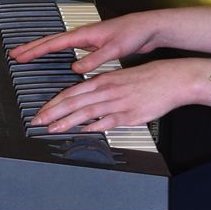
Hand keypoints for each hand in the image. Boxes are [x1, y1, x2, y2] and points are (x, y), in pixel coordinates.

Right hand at [9, 9, 160, 72]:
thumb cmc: (133, 34)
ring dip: (41, 48)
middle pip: (50, 40)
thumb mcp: (114, 50)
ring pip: (57, 43)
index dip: (35, 50)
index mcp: (84, 35)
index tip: (20, 55)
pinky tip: (54, 57)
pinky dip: (56, 51)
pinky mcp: (93, 44)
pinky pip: (67, 47)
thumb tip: (76, 69)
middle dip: (31, 47)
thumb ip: (95, 60)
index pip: (53, 42)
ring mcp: (86, 39)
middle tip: (14, 54)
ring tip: (27, 55)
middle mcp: (83, 35)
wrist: (147, 28)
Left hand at [33, 57, 207, 133]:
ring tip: (52, 129)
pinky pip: (108, 121)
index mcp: (103, 80)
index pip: (72, 92)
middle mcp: (106, 90)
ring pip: (86, 112)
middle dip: (52, 113)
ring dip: (67, 121)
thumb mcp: (120, 78)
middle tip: (37, 122)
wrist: (173, 79)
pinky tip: (83, 131)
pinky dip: (94, 127)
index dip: (54, 103)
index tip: (42, 111)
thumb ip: (102, 89)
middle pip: (73, 102)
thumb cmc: (149, 78)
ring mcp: (117, 103)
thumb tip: (87, 99)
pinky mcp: (129, 114)